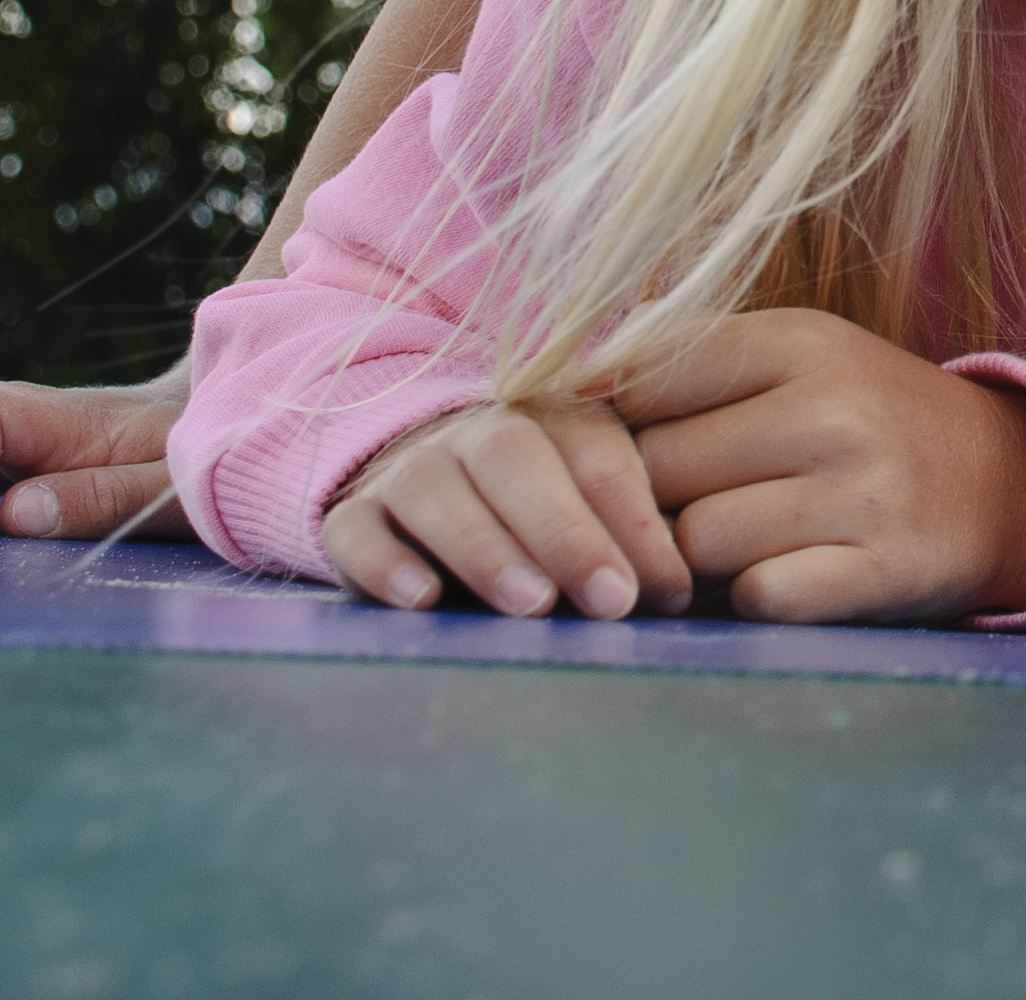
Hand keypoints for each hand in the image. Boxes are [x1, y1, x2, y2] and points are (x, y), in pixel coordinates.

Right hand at [320, 400, 694, 620]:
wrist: (413, 481)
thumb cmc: (534, 514)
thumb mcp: (586, 511)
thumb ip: (629, 539)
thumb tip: (674, 595)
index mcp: (549, 419)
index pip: (595, 452)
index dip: (633, 518)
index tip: (667, 589)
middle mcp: (475, 433)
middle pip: (514, 457)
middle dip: (566, 531)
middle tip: (609, 600)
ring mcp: (406, 471)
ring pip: (435, 489)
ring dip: (486, 548)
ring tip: (530, 606)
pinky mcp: (350, 515)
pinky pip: (356, 530)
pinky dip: (385, 564)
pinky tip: (421, 601)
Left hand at [605, 308, 1025, 626]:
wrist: (1007, 485)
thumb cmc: (869, 420)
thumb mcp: (799, 358)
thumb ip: (692, 363)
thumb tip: (558, 384)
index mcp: (800, 342)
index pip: (643, 378)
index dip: (609, 425)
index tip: (608, 449)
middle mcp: (832, 408)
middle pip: (657, 470)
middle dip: (648, 502)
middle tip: (673, 511)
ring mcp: (862, 492)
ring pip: (698, 542)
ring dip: (695, 562)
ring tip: (729, 547)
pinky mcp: (881, 570)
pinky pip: (759, 597)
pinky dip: (752, 599)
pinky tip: (780, 578)